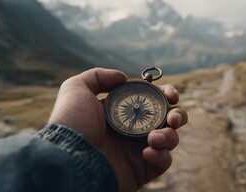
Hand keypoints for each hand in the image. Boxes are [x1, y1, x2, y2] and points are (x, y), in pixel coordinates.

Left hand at [48, 68, 187, 191]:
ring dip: (170, 135)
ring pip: (170, 140)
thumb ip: (98, 76)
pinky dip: (162, 155)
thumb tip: (123, 77)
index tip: (171, 95)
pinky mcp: (141, 170)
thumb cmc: (71, 123)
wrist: (67, 158)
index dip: (166, 95)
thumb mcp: (76, 88)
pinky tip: (147, 152)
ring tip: (153, 137)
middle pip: (167, 119)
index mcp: (122, 112)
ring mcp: (137, 150)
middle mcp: (133, 130)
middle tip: (173, 118)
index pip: (152, 100)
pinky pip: (163, 162)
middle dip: (178, 115)